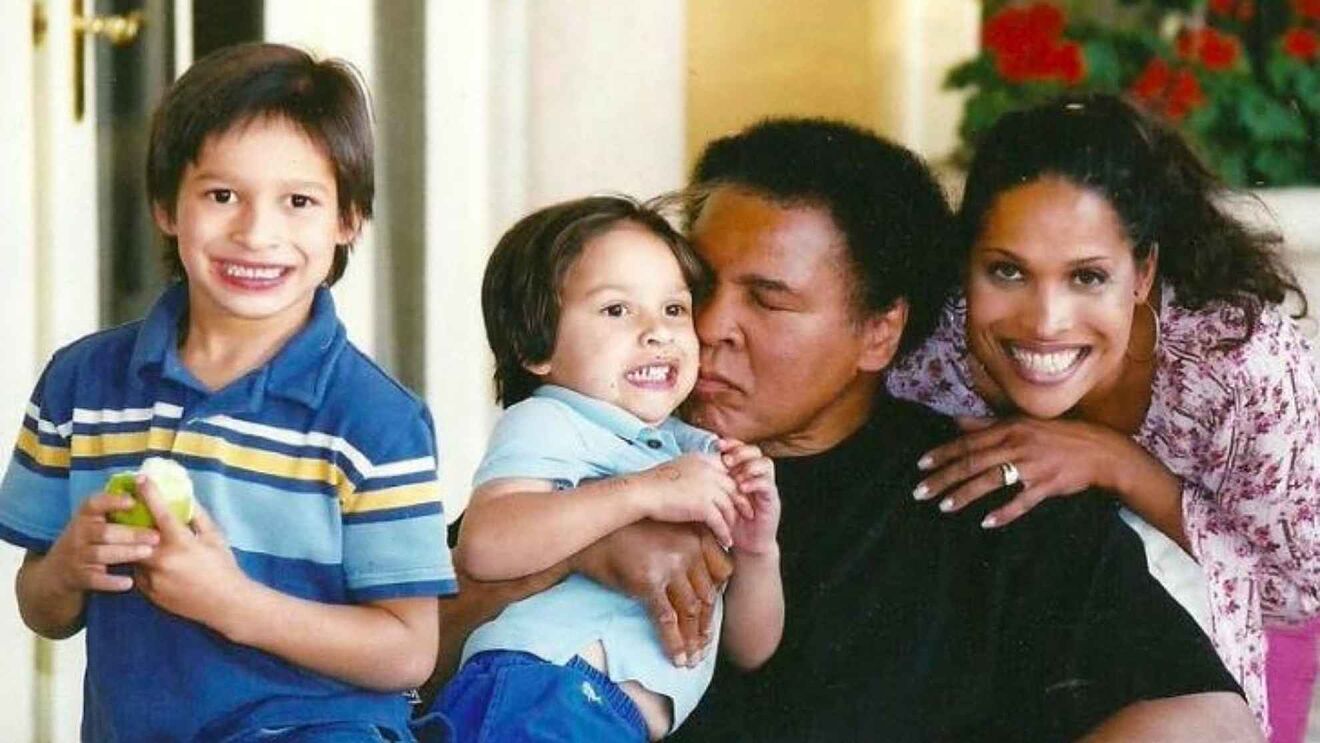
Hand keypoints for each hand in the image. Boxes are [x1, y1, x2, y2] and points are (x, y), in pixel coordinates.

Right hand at [43, 492, 158, 592]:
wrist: (55, 573)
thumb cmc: (86, 540)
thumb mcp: (92, 522)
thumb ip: (112, 511)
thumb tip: (147, 488)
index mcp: (84, 516)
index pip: (94, 504)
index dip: (112, 501)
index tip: (133, 500)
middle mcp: (78, 533)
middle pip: (104, 532)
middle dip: (131, 534)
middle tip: (156, 536)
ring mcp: (76, 555)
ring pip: (101, 554)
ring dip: (125, 553)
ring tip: (148, 552)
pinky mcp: (78, 576)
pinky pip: (95, 579)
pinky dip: (111, 581)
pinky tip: (128, 582)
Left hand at [132, 477, 248, 628]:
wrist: (226, 604)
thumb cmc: (224, 567)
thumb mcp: (215, 537)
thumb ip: (197, 516)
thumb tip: (184, 498)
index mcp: (181, 542)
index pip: (159, 512)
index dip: (149, 493)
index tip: (140, 480)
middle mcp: (162, 559)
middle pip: (136, 534)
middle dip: (133, 522)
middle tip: (131, 511)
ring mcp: (153, 578)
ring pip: (134, 555)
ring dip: (137, 546)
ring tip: (143, 541)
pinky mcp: (149, 593)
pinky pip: (139, 573)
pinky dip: (143, 566)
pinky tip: (154, 564)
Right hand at [573, 520, 732, 666]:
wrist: (590, 537)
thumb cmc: (626, 537)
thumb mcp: (666, 536)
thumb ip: (688, 554)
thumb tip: (703, 593)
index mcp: (697, 535)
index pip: (723, 572)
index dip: (719, 599)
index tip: (711, 618)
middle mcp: (689, 548)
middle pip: (708, 595)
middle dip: (706, 627)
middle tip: (703, 648)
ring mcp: (670, 565)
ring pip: (691, 611)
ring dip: (692, 640)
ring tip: (691, 660)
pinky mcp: (649, 581)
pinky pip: (667, 619)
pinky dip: (674, 642)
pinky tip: (676, 659)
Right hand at [638, 452, 747, 548]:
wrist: (642, 492)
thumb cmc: (653, 482)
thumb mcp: (679, 467)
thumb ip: (695, 471)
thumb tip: (700, 481)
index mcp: (704, 460)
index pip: (729, 470)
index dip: (736, 485)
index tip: (738, 495)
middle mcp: (710, 471)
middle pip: (735, 488)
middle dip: (742, 503)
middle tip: (746, 515)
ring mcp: (708, 487)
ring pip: (730, 506)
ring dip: (733, 521)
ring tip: (734, 531)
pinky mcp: (703, 505)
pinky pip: (720, 521)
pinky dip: (724, 533)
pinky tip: (726, 541)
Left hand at [720, 439, 779, 555]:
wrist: (746, 544)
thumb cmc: (729, 520)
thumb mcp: (717, 497)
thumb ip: (712, 481)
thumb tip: (695, 463)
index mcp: (744, 471)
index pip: (741, 448)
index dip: (731, 443)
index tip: (717, 445)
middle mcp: (757, 475)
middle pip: (755, 451)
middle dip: (741, 452)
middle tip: (727, 460)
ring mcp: (766, 486)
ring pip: (766, 464)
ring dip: (749, 466)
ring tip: (735, 475)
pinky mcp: (772, 499)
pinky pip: (768, 484)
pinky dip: (755, 483)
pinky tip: (742, 488)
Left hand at [913, 416, 1135, 527]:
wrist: (1100, 450)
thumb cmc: (1056, 435)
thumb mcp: (1021, 423)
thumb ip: (986, 424)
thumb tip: (955, 421)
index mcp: (1009, 428)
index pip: (968, 442)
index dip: (943, 453)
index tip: (920, 465)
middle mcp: (1017, 445)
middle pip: (972, 462)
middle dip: (943, 477)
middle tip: (920, 491)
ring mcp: (1032, 466)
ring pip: (991, 481)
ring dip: (965, 495)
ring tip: (944, 506)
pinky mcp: (1047, 486)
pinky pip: (1021, 502)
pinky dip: (1004, 512)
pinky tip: (986, 522)